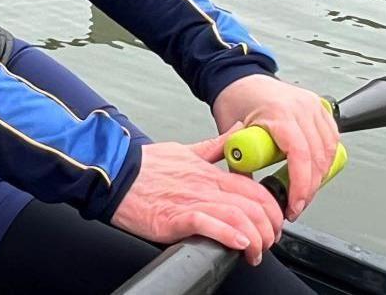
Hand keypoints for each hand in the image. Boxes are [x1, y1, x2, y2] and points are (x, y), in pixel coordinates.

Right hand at [109, 128, 285, 266]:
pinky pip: (208, 224)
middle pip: (253, 205)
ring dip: (254, 239)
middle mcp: (205, 186)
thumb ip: (214, 146)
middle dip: (269, 228)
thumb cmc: (146, 166)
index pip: (255, 189)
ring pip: (237, 217)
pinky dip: (228, 235)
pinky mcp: (174, 218)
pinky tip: (239, 245)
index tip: (272, 223)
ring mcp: (191, 201)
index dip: (271, 209)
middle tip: (267, 244)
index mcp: (210, 172)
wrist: (114, 174)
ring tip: (254, 253)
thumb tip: (235, 132)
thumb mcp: (186, 149)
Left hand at [211, 74, 339, 220]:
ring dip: (320, 175)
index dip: (301, 185)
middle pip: (318, 156)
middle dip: (310, 187)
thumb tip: (251, 195)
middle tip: (297, 206)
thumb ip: (241, 166)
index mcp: (279, 113)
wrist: (240, 78)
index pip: (300, 155)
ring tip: (305, 192)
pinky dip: (327, 156)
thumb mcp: (231, 135)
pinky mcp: (318, 106)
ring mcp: (312, 105)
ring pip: (329, 149)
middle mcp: (300, 107)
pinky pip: (331, 136)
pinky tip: (317, 170)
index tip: (295, 205)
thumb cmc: (235, 101)